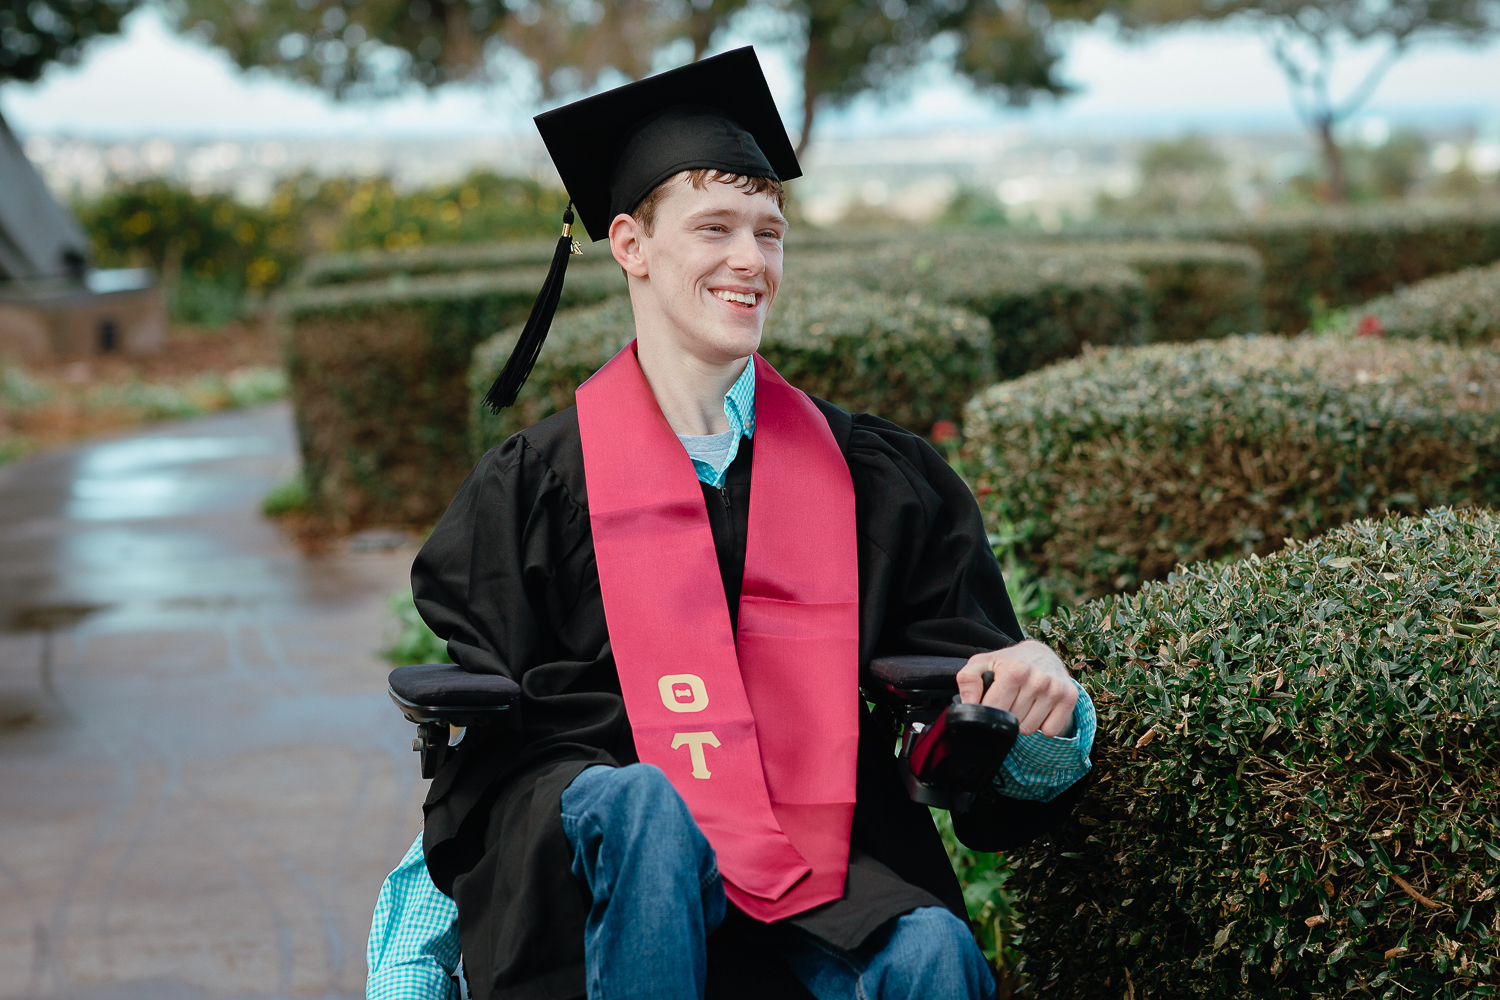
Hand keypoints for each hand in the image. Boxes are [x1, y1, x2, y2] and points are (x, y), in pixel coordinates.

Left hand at [956, 640, 1077, 737]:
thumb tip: (968, 704)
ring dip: (1023, 721)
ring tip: (1024, 702)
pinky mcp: (1069, 698)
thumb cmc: (1008, 661)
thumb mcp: (983, 663)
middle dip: (1007, 715)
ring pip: (1029, 730)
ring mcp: (1056, 689)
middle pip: (1012, 722)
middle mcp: (1038, 679)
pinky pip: (1050, 731)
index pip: (994, 710)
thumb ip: (967, 680)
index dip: (988, 710)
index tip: (991, 701)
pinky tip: (1039, 708)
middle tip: (1010, 698)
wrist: (1041, 653)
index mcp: (1015, 670)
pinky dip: (1042, 725)